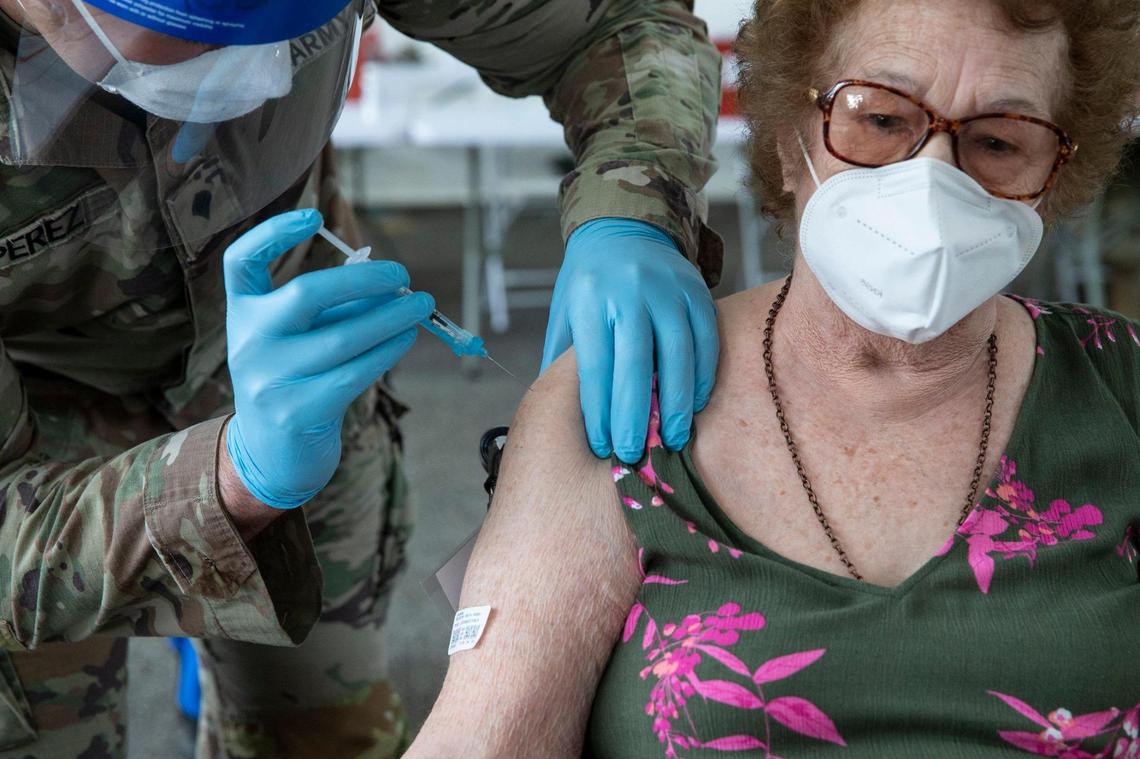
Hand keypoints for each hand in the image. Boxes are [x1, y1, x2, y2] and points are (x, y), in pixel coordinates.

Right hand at [223, 208, 433, 508]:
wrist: (272, 452)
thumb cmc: (297, 377)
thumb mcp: (300, 336)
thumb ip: (333, 306)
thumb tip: (386, 281)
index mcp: (243, 311)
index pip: (241, 260)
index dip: (273, 233)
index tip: (315, 217)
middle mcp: (248, 341)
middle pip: (306, 294)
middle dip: (364, 280)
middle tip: (403, 276)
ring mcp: (269, 379)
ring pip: (342, 337)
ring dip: (391, 318)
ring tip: (420, 307)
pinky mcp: (298, 411)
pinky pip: (354, 371)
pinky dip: (387, 350)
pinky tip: (405, 338)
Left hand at [541, 218, 717, 463]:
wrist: (624, 228)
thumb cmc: (588, 283)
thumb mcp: (565, 312)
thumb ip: (561, 360)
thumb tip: (555, 416)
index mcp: (590, 299)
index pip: (596, 365)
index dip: (600, 410)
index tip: (603, 446)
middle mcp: (629, 291)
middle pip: (635, 365)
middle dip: (635, 416)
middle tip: (636, 455)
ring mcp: (667, 289)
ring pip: (677, 354)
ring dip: (676, 403)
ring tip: (674, 440)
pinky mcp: (696, 291)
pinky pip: (704, 339)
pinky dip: (701, 376)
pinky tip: (693, 404)